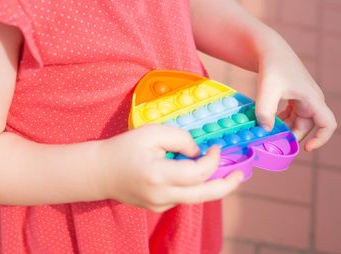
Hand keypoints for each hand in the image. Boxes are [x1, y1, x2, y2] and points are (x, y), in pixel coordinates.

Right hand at [94, 124, 242, 211]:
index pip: (198, 173)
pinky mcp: (158, 208)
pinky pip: (183, 197)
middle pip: (204, 195)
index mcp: (159, 175)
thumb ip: (180, 139)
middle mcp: (162, 196)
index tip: (215, 146)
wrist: (99, 172)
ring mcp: (160, 205)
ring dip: (211, 184)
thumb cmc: (124, 148)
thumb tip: (198, 152)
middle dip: (226, 185)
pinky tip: (193, 173)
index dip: (212, 160)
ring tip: (224, 173)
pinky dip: (193, 186)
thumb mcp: (152, 133)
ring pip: (195, 197)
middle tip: (240, 175)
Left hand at [255, 36, 336, 151]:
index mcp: (312, 98)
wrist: (269, 49)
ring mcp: (303, 99)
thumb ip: (265, 110)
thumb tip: (266, 130)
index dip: (321, 139)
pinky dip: (281, 122)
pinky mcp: (294, 98)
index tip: (306, 148)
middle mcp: (312, 100)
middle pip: (307, 127)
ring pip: (298, 123)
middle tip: (273, 143)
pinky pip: (292, 116)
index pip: (328, 124)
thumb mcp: (267, 89)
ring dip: (285, 130)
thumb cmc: (272, 66)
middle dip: (292, 137)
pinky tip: (267, 123)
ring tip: (267, 133)